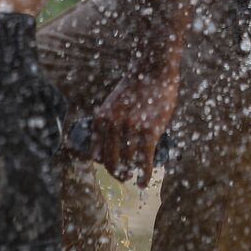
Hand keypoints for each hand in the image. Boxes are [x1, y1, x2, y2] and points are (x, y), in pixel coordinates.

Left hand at [91, 69, 179, 186]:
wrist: (153, 69)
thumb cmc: (135, 86)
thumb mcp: (113, 103)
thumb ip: (109, 121)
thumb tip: (111, 144)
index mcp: (101, 119)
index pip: (97, 153)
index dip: (104, 165)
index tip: (112, 168)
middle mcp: (113, 125)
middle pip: (110, 161)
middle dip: (116, 173)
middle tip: (123, 177)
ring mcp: (131, 129)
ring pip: (128, 162)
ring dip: (130, 174)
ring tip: (134, 178)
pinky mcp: (149, 131)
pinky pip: (144, 160)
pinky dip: (143, 174)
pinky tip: (143, 181)